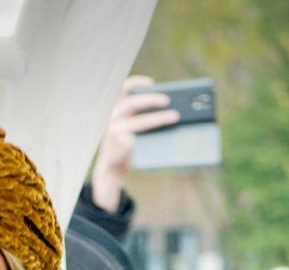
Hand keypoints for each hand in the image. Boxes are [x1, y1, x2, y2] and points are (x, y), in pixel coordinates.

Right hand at [91, 75, 178, 211]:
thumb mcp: (130, 127)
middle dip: (151, 99)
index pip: (123, 88)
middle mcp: (113, 116)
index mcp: (116, 107)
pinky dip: (157, 134)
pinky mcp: (121, 145)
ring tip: (175, 117)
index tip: (152, 83)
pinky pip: (142, 138)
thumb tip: (171, 109)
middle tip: (168, 100)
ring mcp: (115, 130)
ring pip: (140, 121)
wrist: (113, 167)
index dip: (137, 82)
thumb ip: (140, 115)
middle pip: (133, 102)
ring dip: (159, 118)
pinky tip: (168, 134)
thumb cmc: (127, 144)